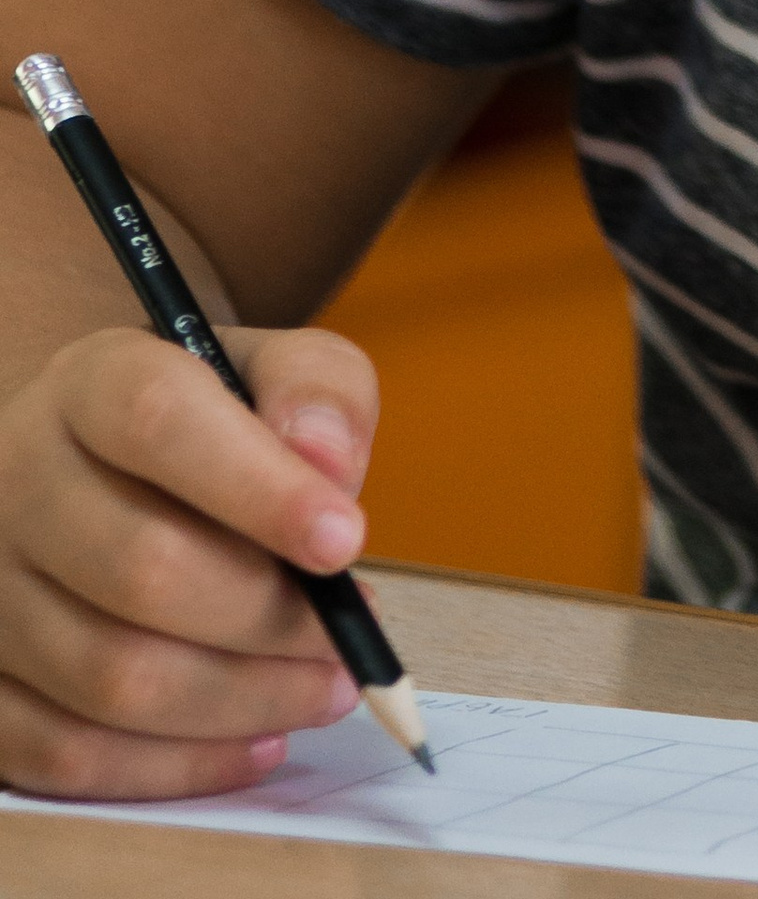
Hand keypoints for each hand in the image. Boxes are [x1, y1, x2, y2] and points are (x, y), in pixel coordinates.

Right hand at [0, 322, 377, 798]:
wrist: (90, 467)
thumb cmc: (205, 425)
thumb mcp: (269, 370)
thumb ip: (317, 391)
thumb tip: (329, 466)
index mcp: (89, 384)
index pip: (159, 421)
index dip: (258, 487)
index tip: (346, 542)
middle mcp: (16, 480)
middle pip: (141, 569)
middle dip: (268, 620)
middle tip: (346, 642)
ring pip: (110, 678)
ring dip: (240, 702)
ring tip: (323, 689)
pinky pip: (67, 756)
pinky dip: (176, 766)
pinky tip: (255, 740)